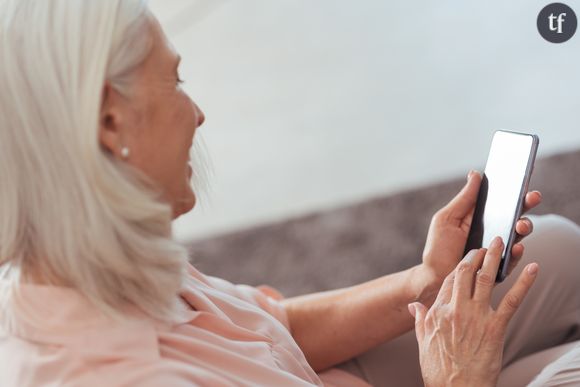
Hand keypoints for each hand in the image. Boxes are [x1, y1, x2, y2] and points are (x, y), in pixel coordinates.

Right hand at [409, 237, 538, 386]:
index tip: (469, 256)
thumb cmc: (439, 370)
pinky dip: (524, 283)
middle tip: (488, 243)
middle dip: (478, 254)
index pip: (450, 279)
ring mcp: (475, 317)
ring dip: (496, 258)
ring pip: (486, 279)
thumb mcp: (423, 341)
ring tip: (503, 244)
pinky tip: (533, 269)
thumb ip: (420, 319)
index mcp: (438, 311)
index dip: (461, 264)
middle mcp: (455, 309)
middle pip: (466, 272)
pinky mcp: (495, 328)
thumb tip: (413, 305)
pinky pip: (512, 300)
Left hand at [421, 170, 541, 283]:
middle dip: (526, 205)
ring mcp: (498, 249)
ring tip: (520, 225)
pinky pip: (512, 260)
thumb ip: (464, 199)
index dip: (514, 192)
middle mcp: (494, 232)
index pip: (502, 202)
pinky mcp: (498, 267)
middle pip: (516, 216)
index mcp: (482, 217)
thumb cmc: (438, 246)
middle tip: (531, 198)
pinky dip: (516, 254)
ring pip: (519, 236)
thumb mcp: (447, 218)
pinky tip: (516, 247)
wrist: (434, 276)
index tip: (522, 181)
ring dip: (524, 227)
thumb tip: (476, 174)